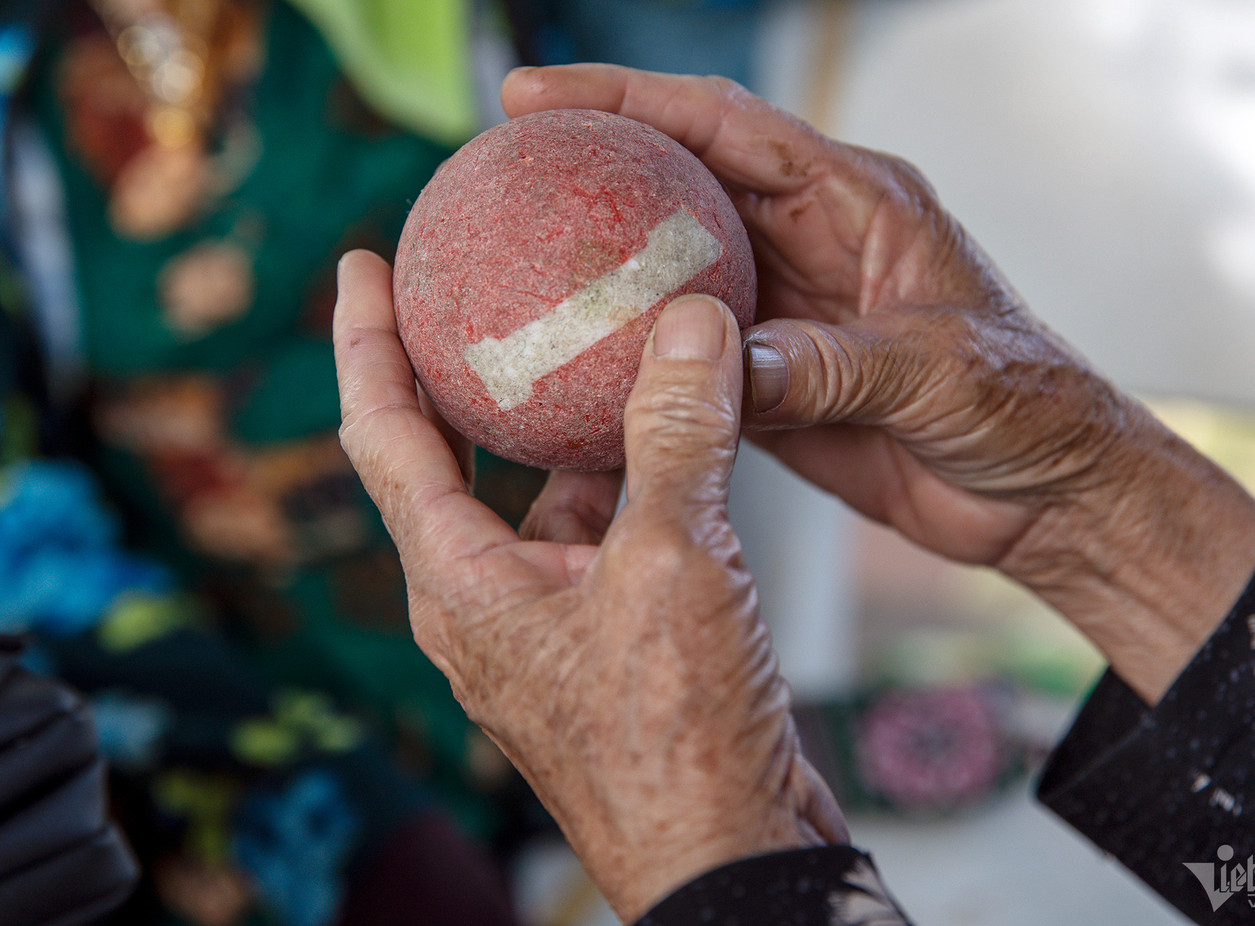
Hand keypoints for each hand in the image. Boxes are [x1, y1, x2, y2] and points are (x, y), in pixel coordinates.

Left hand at [334, 252, 845, 921]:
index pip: (383, 436)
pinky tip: (675, 439)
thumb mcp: (675, 563)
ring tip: (590, 345)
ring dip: (563, 426)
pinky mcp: (611, 642)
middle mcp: (489, 601)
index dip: (364, 342)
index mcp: (461, 583)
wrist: (728, 857)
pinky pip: (603, 534)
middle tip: (469, 289)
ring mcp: (550, 625)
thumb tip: (689, 320)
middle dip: (455, 372)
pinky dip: (629, 479)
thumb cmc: (676, 738)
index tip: (359, 265)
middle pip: (451, 460)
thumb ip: (677, 434)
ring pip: (542, 498)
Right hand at [501, 65, 1254, 701]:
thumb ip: (830, 362)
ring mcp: (787, 313)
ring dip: (603, 268)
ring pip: (674, 272)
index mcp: (857, 201)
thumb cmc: (1026, 407)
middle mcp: (812, 242)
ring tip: (512, 265)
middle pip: (682, 185)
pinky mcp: (775, 382)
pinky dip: (633, 359)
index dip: (631, 100)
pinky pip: (687, 359)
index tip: (538, 98)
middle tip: (497, 167)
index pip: (726, 127)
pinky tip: (571, 368)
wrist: (1050, 494)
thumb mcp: (937, 369)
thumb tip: (718, 366)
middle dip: (594, 166)